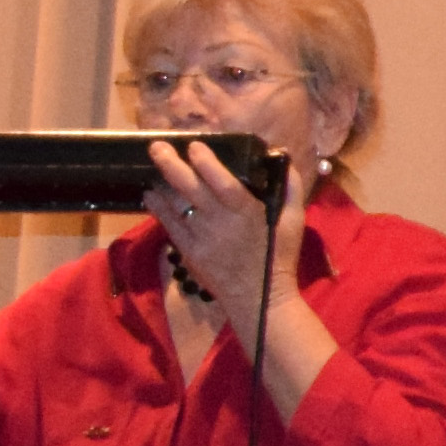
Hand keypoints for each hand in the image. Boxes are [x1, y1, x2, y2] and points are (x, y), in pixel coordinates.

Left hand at [147, 126, 297, 325]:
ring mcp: (201, 238)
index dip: (207, 163)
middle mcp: (221, 224)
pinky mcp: (188, 252)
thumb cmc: (278, 258)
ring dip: (161, 183)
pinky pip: (168, 224)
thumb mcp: (294, 222)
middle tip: (157, 146)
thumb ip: (290, 189)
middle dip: (171, 164)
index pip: (224, 182)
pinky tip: (151, 194)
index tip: (195, 146)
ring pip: (175, 205)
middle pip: (191, 189)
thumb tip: (282, 158)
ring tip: (152, 166)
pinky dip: (157, 207)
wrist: (260, 299)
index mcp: (248, 214)